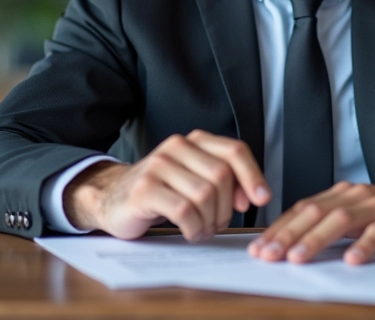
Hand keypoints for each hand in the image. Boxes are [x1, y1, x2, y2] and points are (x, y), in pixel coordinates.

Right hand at [63, 130, 270, 240]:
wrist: (112, 198)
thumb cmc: (162, 191)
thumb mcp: (194, 177)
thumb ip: (223, 179)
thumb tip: (252, 195)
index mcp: (194, 140)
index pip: (234, 150)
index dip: (252, 175)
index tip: (262, 199)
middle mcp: (177, 146)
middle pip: (222, 175)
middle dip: (226, 207)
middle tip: (218, 223)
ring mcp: (159, 165)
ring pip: (204, 194)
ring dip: (210, 221)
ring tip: (203, 229)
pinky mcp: (145, 189)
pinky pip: (184, 210)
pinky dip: (194, 228)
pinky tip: (191, 232)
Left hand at [247, 175, 374, 264]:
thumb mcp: (357, 212)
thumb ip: (330, 222)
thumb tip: (293, 242)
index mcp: (341, 195)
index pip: (303, 209)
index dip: (279, 228)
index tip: (258, 247)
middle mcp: (355, 196)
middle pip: (315, 213)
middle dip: (288, 235)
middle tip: (266, 255)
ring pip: (341, 221)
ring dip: (316, 240)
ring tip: (297, 259)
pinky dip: (364, 246)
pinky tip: (353, 261)